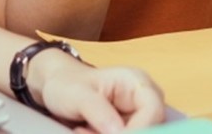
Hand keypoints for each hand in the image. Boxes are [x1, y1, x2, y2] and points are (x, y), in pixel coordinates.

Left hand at [37, 55, 164, 132]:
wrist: (59, 88)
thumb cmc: (68, 84)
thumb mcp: (77, 94)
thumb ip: (98, 111)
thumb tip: (118, 132)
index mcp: (137, 82)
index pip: (153, 111)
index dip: (140, 129)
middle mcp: (144, 100)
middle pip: (152, 127)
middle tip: (85, 132)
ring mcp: (139, 117)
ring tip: (84, 131)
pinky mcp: (130, 129)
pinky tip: (88, 133)